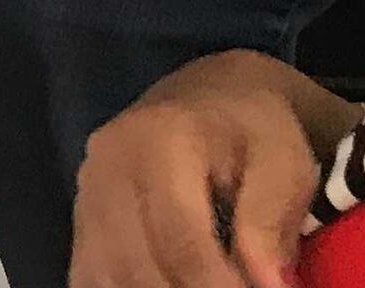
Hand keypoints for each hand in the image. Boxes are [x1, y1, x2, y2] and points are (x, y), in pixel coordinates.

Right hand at [74, 50, 351, 287]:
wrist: (210, 96)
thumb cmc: (253, 129)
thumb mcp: (284, 160)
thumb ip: (271, 219)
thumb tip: (266, 285)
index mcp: (161, 139)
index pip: (180, 238)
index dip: (217, 286)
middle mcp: (109, 164)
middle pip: (138, 264)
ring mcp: (87, 192)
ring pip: (108, 275)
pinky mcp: (80, 216)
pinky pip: (90, 273)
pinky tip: (162, 286)